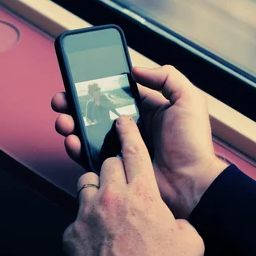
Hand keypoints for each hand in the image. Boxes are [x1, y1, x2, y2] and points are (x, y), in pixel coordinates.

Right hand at [52, 65, 227, 217]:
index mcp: (147, 109)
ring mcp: (121, 147)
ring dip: (71, 124)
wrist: (192, 184)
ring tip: (64, 120)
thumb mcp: (188, 101)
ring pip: (88, 132)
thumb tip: (136, 70)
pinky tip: (72, 141)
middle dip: (75, 104)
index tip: (78, 81)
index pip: (115, 92)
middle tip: (61, 100)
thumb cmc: (193, 144)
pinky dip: (76, 148)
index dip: (96, 87)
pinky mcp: (115, 167)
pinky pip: (90, 156)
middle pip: (96, 110)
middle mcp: (132, 126)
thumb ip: (167, 77)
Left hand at [63, 116, 204, 255]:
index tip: (122, 121)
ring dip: (97, 190)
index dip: (128, 132)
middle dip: (114, 168)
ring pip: (86, 183)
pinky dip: (85, 221)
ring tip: (106, 206)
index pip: (133, 150)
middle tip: (122, 183)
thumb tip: (178, 225)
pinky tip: (96, 236)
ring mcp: (87, 212)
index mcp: (142, 194)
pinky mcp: (71, 231)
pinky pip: (76, 216)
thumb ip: (183, 224)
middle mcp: (112, 196)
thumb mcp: (190, 244)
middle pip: (107, 164)